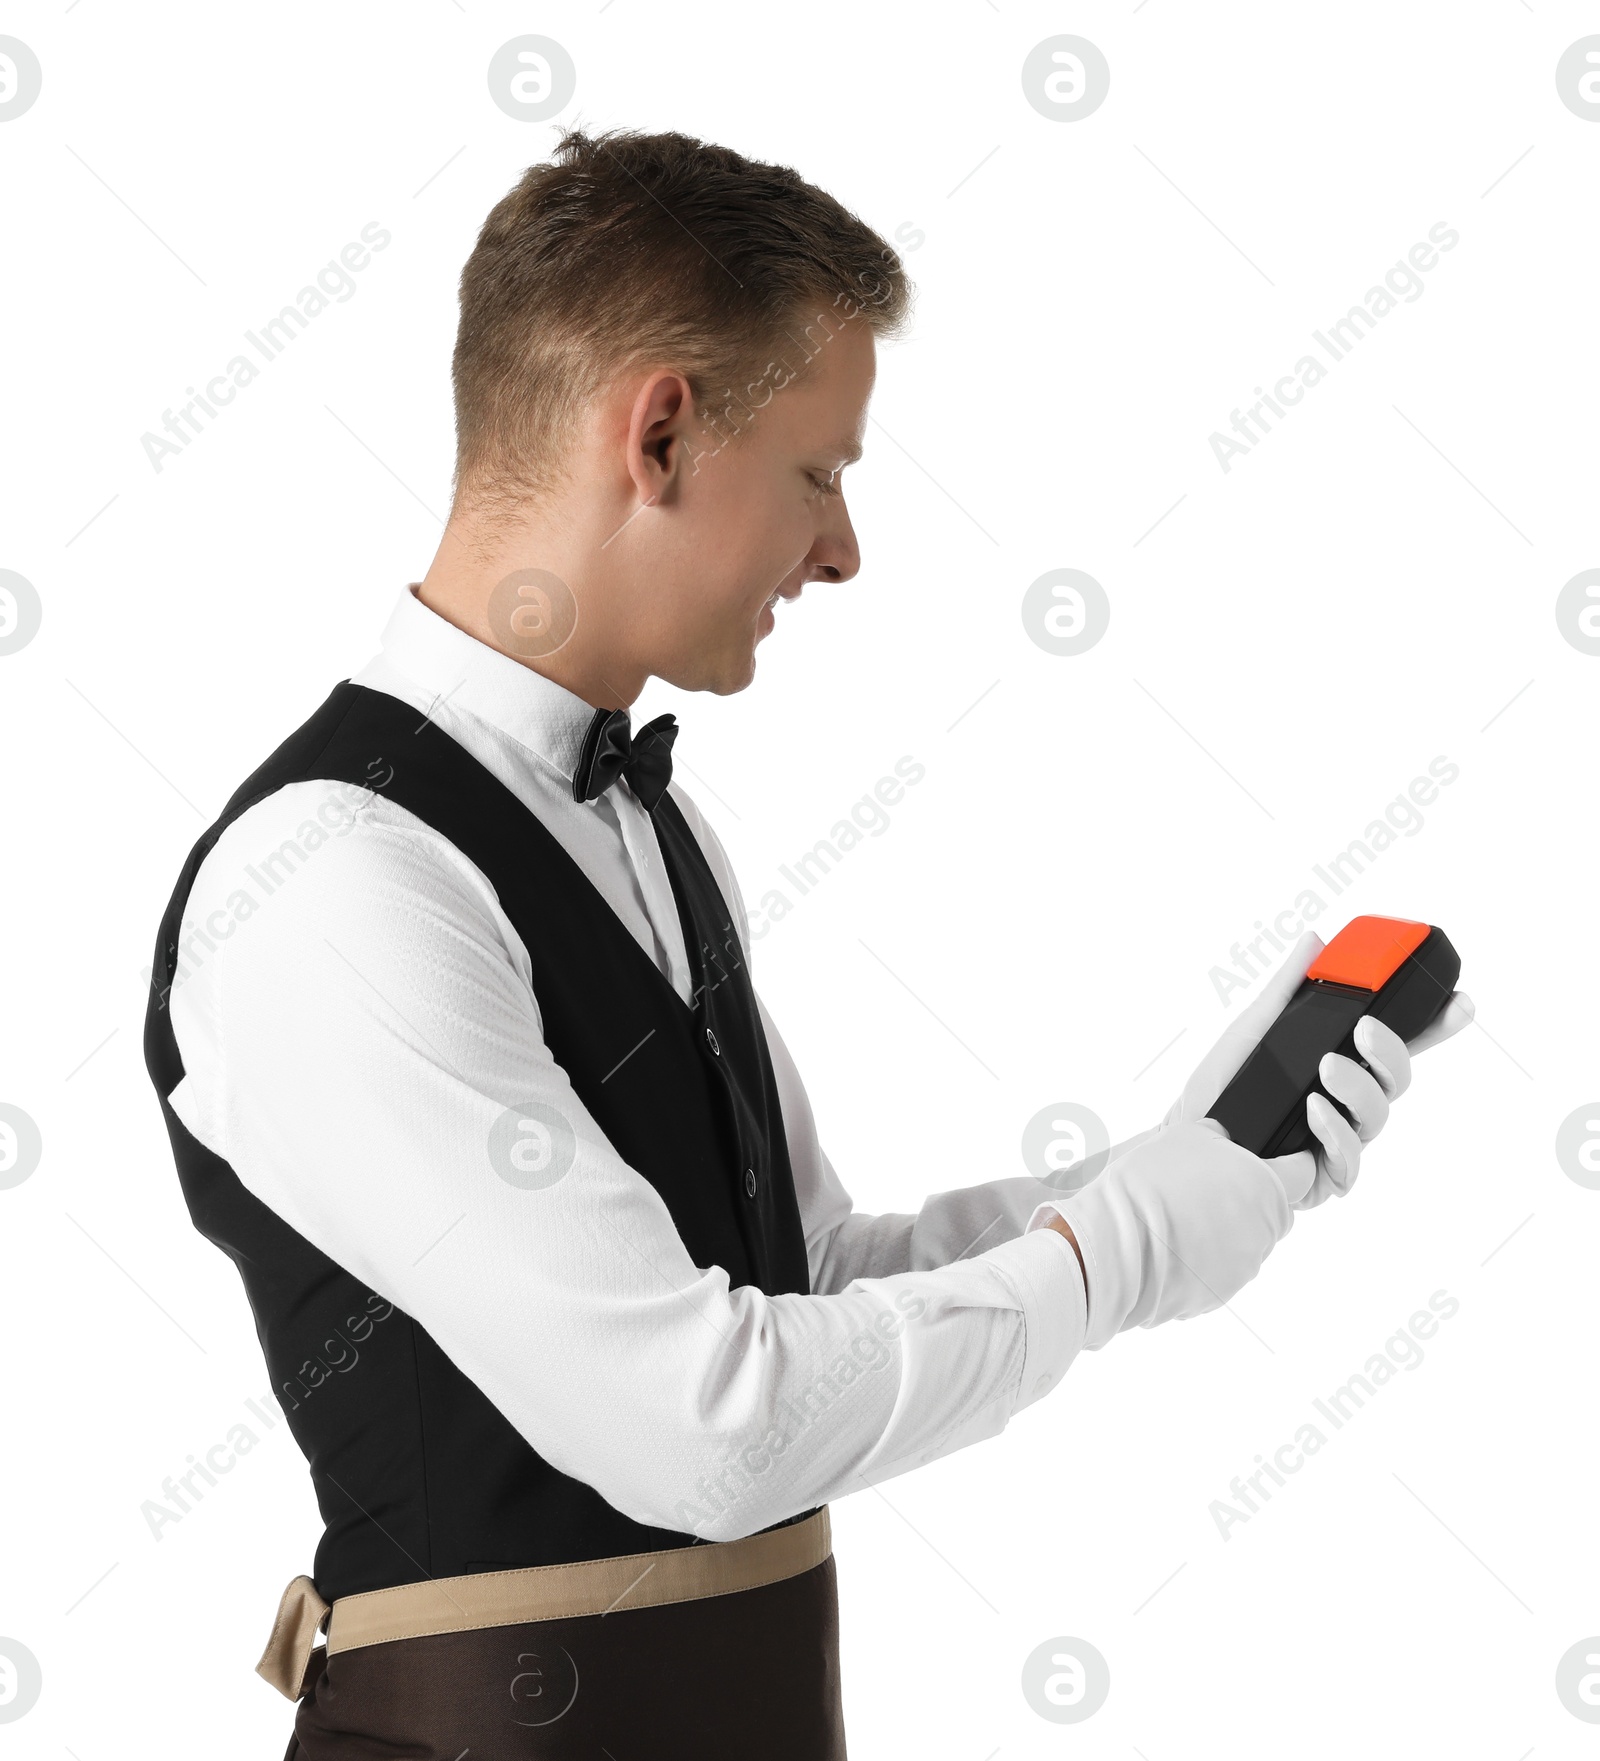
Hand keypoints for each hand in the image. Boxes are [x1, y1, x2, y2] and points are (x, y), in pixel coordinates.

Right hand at [1048, 1118, 1293, 1349]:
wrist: (1112, 1244)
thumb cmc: (1148, 1185)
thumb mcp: (1186, 1136)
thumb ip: (1222, 1139)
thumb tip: (1231, 1142)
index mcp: (1267, 1185)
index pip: (1303, 1171)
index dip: (1292, 1161)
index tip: (1281, 1158)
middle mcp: (1265, 1229)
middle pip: (1275, 1209)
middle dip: (1253, 1198)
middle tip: (1210, 1187)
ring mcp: (1245, 1266)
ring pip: (1248, 1241)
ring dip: (1226, 1229)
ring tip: (1180, 1218)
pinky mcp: (1221, 1294)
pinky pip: (1222, 1269)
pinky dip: (1205, 1259)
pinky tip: (1172, 1245)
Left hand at [1169, 933, 1474, 1209]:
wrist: (1188, 1143)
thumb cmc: (1219, 1090)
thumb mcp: (1255, 1029)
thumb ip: (1290, 989)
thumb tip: (1315, 942)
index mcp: (1336, 1063)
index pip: (1395, 1043)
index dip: (1433, 1026)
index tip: (1459, 1001)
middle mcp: (1344, 1102)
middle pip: (1396, 1077)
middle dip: (1393, 1050)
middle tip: (1366, 1029)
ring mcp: (1338, 1138)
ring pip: (1379, 1115)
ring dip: (1357, 1088)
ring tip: (1325, 1070)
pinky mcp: (1326, 1175)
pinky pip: (1350, 1156)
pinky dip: (1334, 1129)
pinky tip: (1313, 1111)